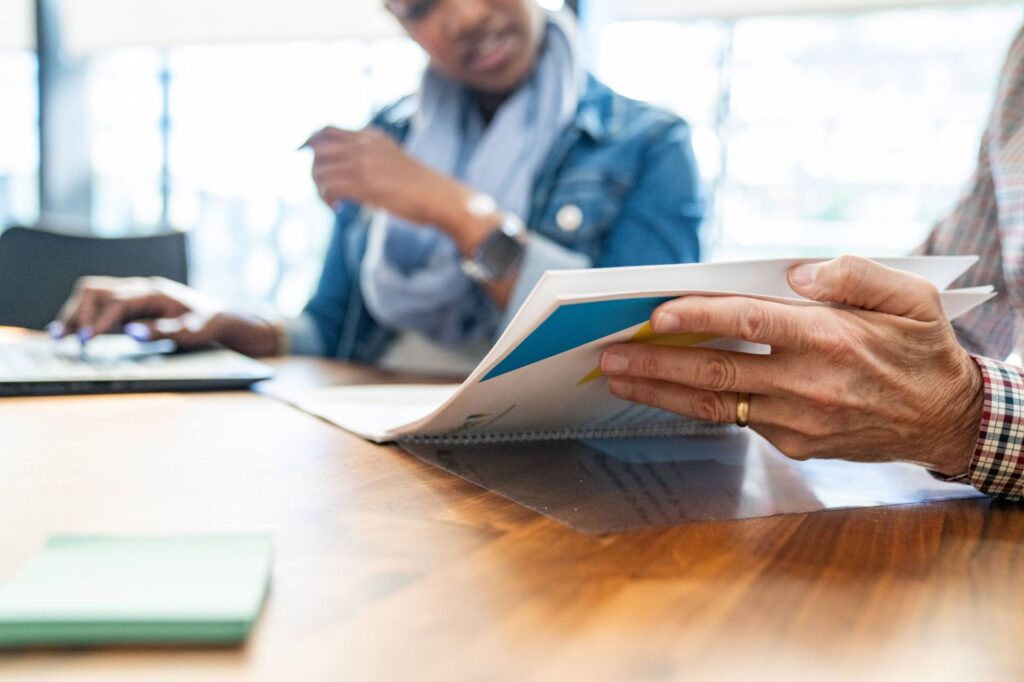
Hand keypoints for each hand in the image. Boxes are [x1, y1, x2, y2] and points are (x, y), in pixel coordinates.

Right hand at [51, 277, 277, 356]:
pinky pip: (100, 304)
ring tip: (60, 337)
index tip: (87, 341)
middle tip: (66, 340)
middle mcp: (139, 288)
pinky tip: (73, 333)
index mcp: (153, 292)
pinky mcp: (130, 304)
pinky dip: (84, 317)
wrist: (219, 315)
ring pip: (93, 295)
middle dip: (77, 312)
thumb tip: (132, 333)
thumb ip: (163, 332)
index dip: (99, 321)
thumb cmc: (207, 323)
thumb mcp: (192, 332)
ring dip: (75, 313)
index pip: (116, 303)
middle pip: (95, 290)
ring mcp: (133, 294)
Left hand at [305, 126, 469, 229]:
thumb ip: (370, 158)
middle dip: (314, 171)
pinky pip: (329, 187)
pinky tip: (339, 209)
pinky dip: (327, 200)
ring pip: (319, 170)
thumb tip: (347, 172)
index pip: (325, 131)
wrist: (441, 197)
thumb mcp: (393, 161)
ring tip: (333, 203)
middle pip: (316, 149)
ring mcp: (364, 162)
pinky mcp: (365, 183)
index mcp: (371, 136)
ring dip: (319, 189)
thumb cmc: (421, 187)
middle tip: (326, 191)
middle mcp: (364, 144)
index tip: (307, 163)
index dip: (309, 145)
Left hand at [599, 256, 984, 475]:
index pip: (749, 323)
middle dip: (656, 362)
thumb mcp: (911, 296)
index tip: (655, 313)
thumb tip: (797, 272)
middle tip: (610, 354)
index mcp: (831, 338)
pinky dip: (698, 405)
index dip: (699, 316)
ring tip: (618, 379)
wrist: (945, 419)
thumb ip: (855, 273)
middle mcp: (809, 384)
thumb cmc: (923, 350)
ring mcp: (799, 421)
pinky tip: (666, 392)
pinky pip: (738, 420)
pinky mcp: (794, 444)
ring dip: (660, 392)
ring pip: (715, 404)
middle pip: (716, 370)